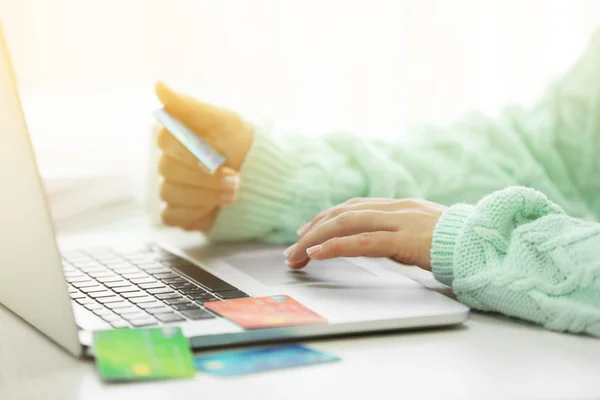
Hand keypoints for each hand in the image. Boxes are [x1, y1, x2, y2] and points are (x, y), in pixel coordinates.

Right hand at [154, 82, 253, 231]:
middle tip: (235, 178)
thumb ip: (190, 106)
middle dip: (206, 176)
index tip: (220, 156)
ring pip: (170, 193)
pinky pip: (171, 215)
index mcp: (175, 135)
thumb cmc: (243, 144)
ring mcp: (171, 187)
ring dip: (206, 195)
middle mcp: (168, 160)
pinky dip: (194, 213)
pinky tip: (214, 208)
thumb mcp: (223, 121)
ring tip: (234, 192)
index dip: (194, 151)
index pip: (166, 140)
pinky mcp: (177, 211)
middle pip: (168, 169)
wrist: (263, 177)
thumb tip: (158, 85)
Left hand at [283, 198, 447, 270]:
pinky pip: (362, 242)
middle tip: (293, 249)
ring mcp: (399, 222)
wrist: (488, 244)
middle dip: (313, 231)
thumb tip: (378, 242)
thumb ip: (400, 233)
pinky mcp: (404, 240)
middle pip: (342, 214)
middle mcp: (395, 209)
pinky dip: (336, 246)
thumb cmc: (459, 244)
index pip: (353, 208)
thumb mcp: (424, 233)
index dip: (325, 218)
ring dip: (316, 239)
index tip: (307, 231)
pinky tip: (318, 253)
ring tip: (297, 255)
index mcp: (399, 207)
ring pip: (346, 224)